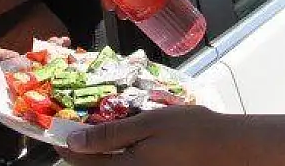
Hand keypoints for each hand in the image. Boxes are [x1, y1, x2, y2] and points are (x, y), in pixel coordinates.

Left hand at [57, 107, 253, 165]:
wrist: (227, 147)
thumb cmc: (190, 130)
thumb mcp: (146, 124)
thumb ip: (109, 134)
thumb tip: (74, 140)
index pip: (83, 161)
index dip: (66, 145)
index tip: (57, 129)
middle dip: (82, 151)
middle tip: (76, 130)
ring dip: (99, 154)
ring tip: (98, 133)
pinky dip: (118, 156)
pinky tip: (125, 141)